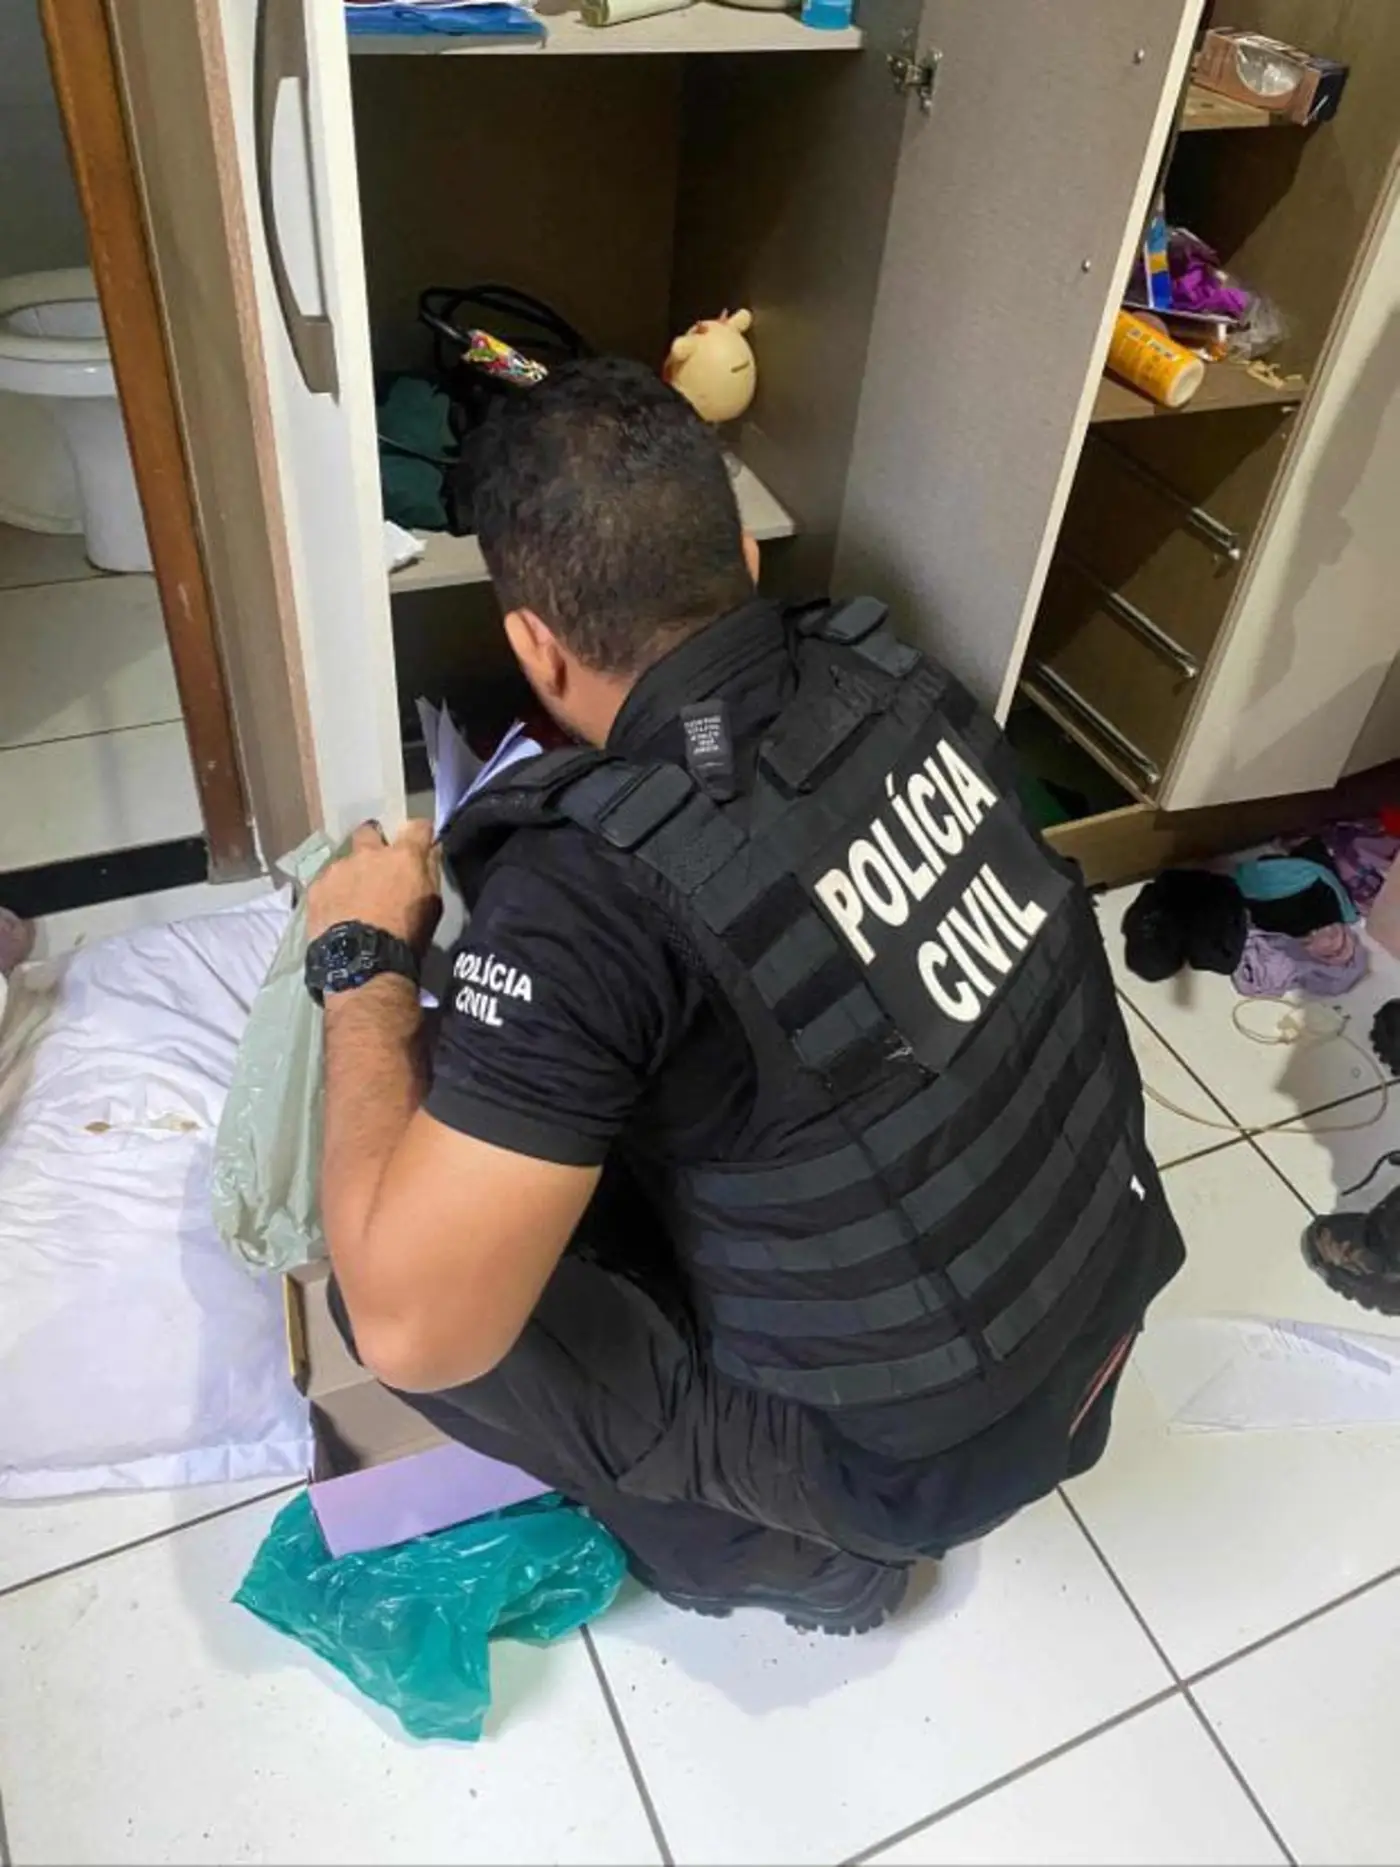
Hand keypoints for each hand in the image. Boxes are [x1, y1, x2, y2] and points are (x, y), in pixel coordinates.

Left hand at [307, 820, 441, 952]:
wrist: (363, 964)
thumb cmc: (407, 936)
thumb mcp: (432, 905)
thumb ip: (430, 871)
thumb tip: (430, 851)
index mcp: (403, 856)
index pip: (417, 826)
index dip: (420, 833)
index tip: (421, 843)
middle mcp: (368, 854)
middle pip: (370, 832)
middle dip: (374, 843)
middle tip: (377, 867)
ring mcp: (338, 869)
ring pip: (346, 861)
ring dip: (352, 873)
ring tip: (353, 900)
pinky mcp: (316, 888)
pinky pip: (326, 882)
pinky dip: (333, 892)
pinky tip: (336, 912)